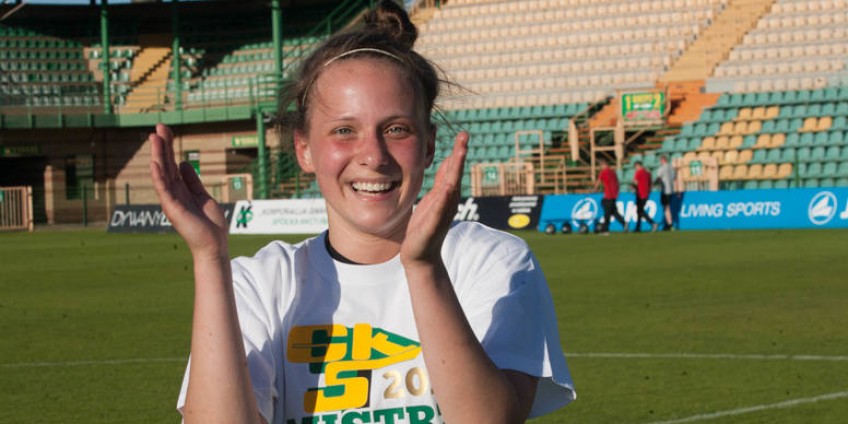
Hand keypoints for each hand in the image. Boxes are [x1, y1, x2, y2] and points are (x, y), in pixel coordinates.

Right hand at [149, 123, 228, 258]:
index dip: (168, 147)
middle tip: (159, 126)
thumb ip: (193, 181)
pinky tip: (155, 164)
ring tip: (154, 138)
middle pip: (165, 165)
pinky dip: (158, 177)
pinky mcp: (173, 209)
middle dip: (162, 146)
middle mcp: (173, 194)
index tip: (165, 131)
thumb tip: (184, 163)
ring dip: (157, 156)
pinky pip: (164, 191)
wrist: (213, 245)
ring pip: (162, 174)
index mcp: (181, 190)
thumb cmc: (209, 225)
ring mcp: (171, 201)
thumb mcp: (203, 196)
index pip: (172, 164)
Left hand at [400, 131, 468, 265]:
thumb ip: (441, 182)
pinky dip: (445, 197)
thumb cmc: (425, 227)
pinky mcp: (434, 223)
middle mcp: (449, 201)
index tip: (463, 134)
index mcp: (446, 194)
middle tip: (465, 136)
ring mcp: (443, 212)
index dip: (458, 151)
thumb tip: (448, 161)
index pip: (453, 169)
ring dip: (456, 169)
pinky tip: (448, 187)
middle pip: (456, 173)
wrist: (420, 255)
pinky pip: (441, 208)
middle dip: (460, 154)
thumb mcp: (433, 198)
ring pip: (451, 186)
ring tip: (459, 152)